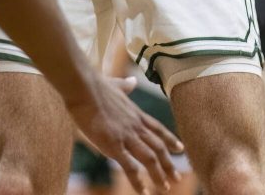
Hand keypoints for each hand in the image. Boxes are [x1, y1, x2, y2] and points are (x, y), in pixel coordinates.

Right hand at [66, 74, 182, 193]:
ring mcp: (126, 136)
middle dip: (168, 163)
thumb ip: (125, 86)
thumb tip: (132, 81)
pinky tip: (143, 192)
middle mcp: (135, 126)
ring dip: (159, 174)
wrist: (84, 87)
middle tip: (177, 177)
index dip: (170, 139)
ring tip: (165, 188)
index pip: (157, 128)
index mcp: (135, 113)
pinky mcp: (114, 145)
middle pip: (158, 147)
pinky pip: (130, 167)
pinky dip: (138, 182)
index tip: (180, 149)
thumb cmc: (95, 85)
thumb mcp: (115, 84)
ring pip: (150, 158)